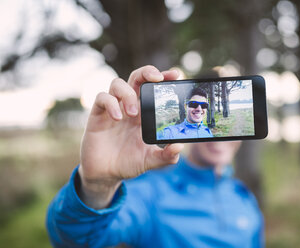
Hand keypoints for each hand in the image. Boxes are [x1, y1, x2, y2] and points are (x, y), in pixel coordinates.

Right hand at [78, 66, 183, 208]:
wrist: (105, 175)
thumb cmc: (128, 163)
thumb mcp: (150, 161)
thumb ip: (166, 156)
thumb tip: (179, 147)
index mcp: (144, 113)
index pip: (153, 88)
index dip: (163, 77)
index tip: (175, 75)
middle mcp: (129, 107)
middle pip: (137, 78)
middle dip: (147, 72)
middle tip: (157, 78)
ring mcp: (113, 109)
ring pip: (117, 83)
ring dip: (128, 93)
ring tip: (133, 113)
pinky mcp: (97, 115)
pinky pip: (102, 98)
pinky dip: (110, 103)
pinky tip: (117, 118)